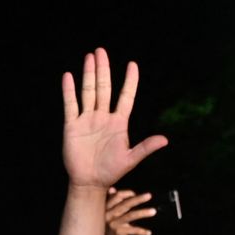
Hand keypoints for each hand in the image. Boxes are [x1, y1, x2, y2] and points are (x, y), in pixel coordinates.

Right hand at [61, 48, 167, 190]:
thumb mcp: (130, 159)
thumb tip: (165, 140)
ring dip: (88, 74)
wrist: (90, 183)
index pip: (126, 97)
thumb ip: (145, 148)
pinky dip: (69, 91)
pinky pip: (70, 105)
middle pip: (104, 88)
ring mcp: (87, 120)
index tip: (132, 65)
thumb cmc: (111, 172)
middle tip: (101, 51)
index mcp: (119, 123)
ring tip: (90, 57)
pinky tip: (68, 76)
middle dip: (103, 70)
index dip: (130, 81)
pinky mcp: (72, 125)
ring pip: (88, 92)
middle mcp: (103, 117)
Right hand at [105, 188, 154, 234]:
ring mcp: (113, 224)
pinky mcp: (118, 233)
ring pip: (130, 216)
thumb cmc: (111, 225)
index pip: (118, 196)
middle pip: (125, 204)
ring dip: (143, 213)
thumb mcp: (110, 212)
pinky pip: (133, 231)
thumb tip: (112, 189)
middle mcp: (108, 214)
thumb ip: (112, 201)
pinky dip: (141, 231)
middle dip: (138, 199)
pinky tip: (149, 232)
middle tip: (149, 195)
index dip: (127, 194)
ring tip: (153, 211)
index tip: (135, 194)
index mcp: (106, 207)